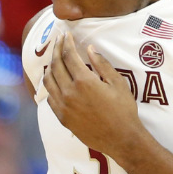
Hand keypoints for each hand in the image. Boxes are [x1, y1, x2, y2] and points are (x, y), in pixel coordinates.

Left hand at [44, 33, 142, 158]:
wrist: (121, 139)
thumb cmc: (124, 110)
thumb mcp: (119, 83)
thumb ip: (102, 64)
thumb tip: (89, 49)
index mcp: (84, 81)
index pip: (69, 56)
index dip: (66, 43)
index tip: (66, 34)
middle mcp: (69, 92)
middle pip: (55, 66)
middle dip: (56, 50)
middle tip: (59, 41)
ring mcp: (63, 106)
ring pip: (48, 81)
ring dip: (50, 67)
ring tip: (54, 59)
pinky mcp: (62, 117)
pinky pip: (49, 97)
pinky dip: (50, 86)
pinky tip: (55, 81)